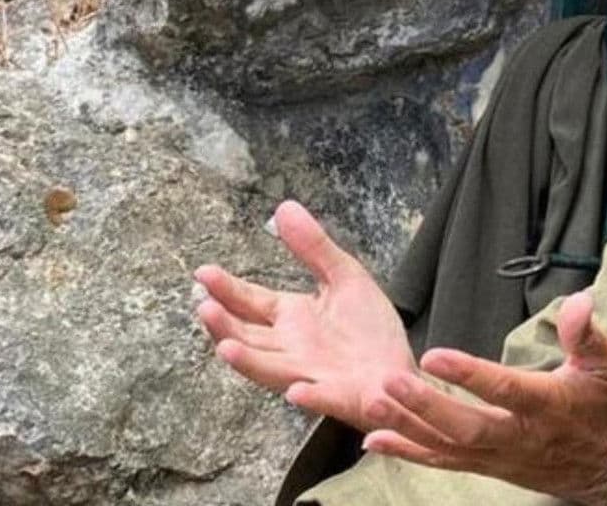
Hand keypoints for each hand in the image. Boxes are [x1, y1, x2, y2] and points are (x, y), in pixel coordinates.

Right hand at [195, 200, 422, 433]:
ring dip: (247, 361)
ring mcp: (309, 374)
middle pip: (247, 338)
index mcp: (292, 318)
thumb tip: (284, 208)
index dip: (226, 289)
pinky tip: (295, 390)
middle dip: (224, 325)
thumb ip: (314, 248)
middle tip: (206, 307)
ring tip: (226, 348)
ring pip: (269, 370)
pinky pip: (319, 398)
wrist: (402, 373)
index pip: (251, 302)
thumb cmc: (370, 332)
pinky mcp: (336, 396)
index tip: (204, 273)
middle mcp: (290, 348)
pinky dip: (307, 396)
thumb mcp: (345, 277)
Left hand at [363, 291, 606, 505]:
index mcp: (547, 406)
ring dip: (407, 427)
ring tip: (371, 405)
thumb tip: (580, 300)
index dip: (471, 375)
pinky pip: (442, 461)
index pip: (506, 390)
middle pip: (467, 426)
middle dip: (426, 406)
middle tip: (389, 381)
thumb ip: (587, 335)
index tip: (435, 356)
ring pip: (447, 447)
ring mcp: (498, 457)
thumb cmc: (602, 406)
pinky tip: (375, 439)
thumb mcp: (606, 365)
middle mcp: (519, 436)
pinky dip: (408, 451)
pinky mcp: (484, 466)